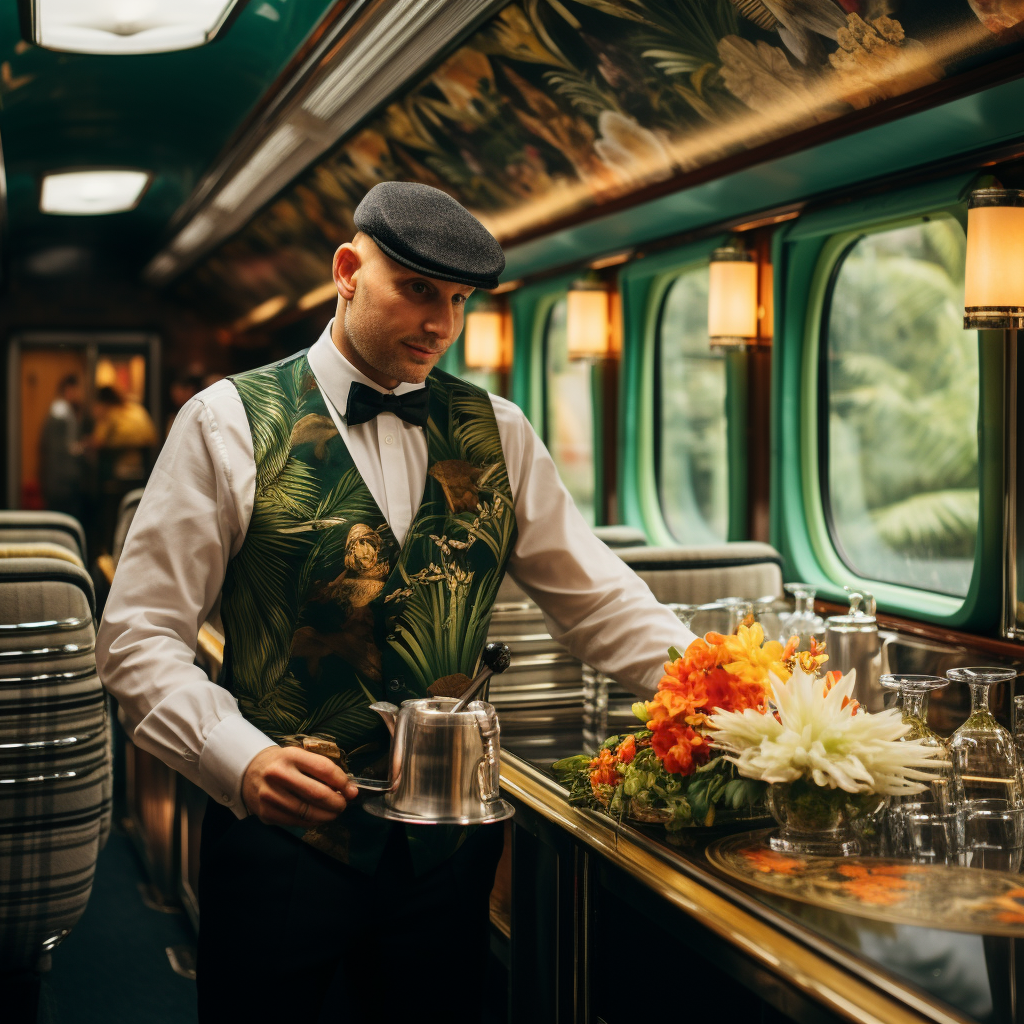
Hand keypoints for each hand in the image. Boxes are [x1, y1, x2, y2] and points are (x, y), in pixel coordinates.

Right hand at [241, 745, 359, 826]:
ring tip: (334, 812)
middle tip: (344, 804)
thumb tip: (350, 790)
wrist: (250, 771)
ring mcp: (270, 795)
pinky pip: (297, 822)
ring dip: (327, 815)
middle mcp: (278, 774)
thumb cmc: (283, 764)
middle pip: (318, 794)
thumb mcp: (300, 757)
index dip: (343, 782)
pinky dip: (313, 822)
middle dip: (338, 802)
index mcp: (290, 755)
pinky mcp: (266, 813)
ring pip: (308, 812)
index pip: (324, 769)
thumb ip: (324, 770)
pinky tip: (318, 817)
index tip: (351, 790)